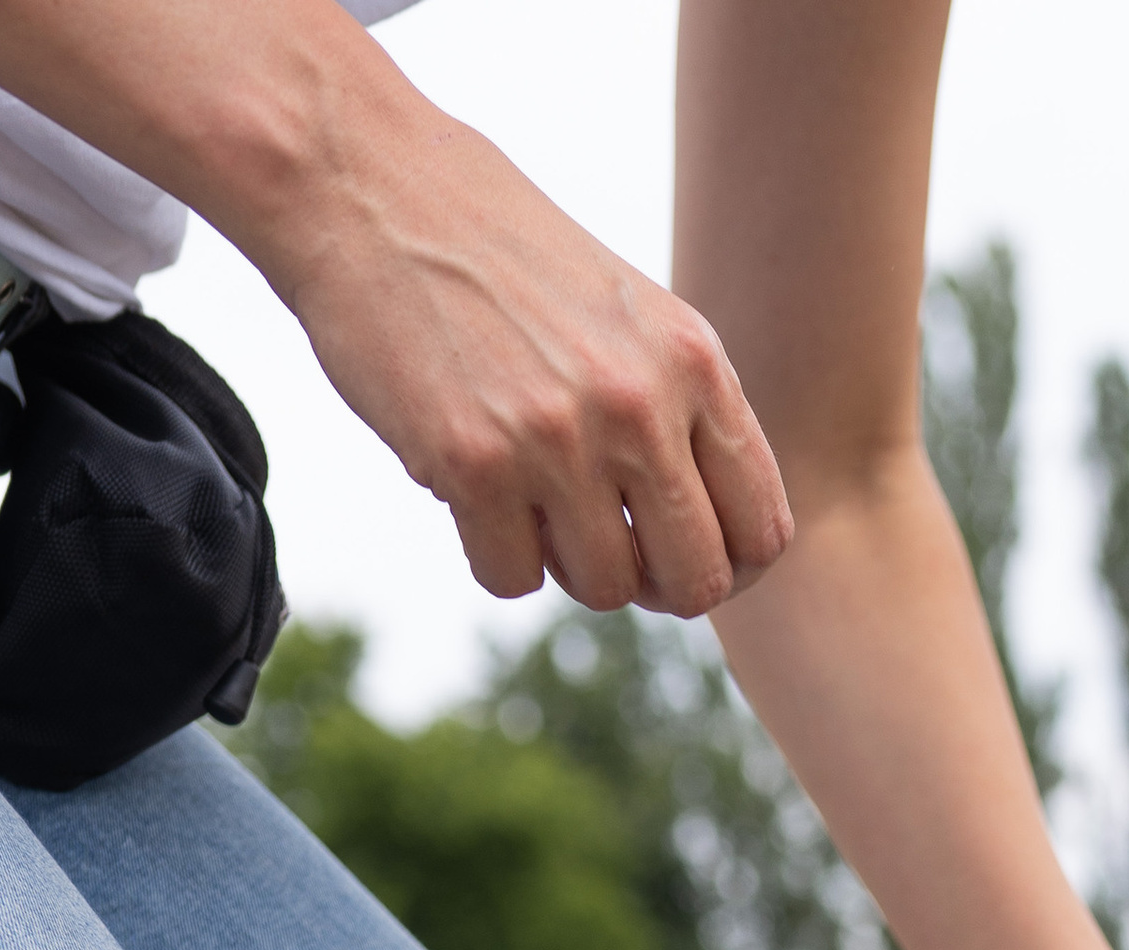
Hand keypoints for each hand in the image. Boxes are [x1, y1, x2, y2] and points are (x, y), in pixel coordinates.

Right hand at [278, 103, 792, 615]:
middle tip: (610, 546)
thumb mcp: (625, 311)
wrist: (365, 181)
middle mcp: (638, 405)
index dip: (729, 566)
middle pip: (695, 582)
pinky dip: (493, 551)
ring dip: (566, 562)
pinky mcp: (473, 466)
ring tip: (530, 492)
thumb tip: (714, 538)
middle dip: (654, 583)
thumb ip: (680, 409)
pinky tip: (473, 482)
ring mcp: (557, 440)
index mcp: (692, 362)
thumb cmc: (496, 252)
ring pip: (604, 588)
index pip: (762, 529)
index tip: (682, 553)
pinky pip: (512, 578)